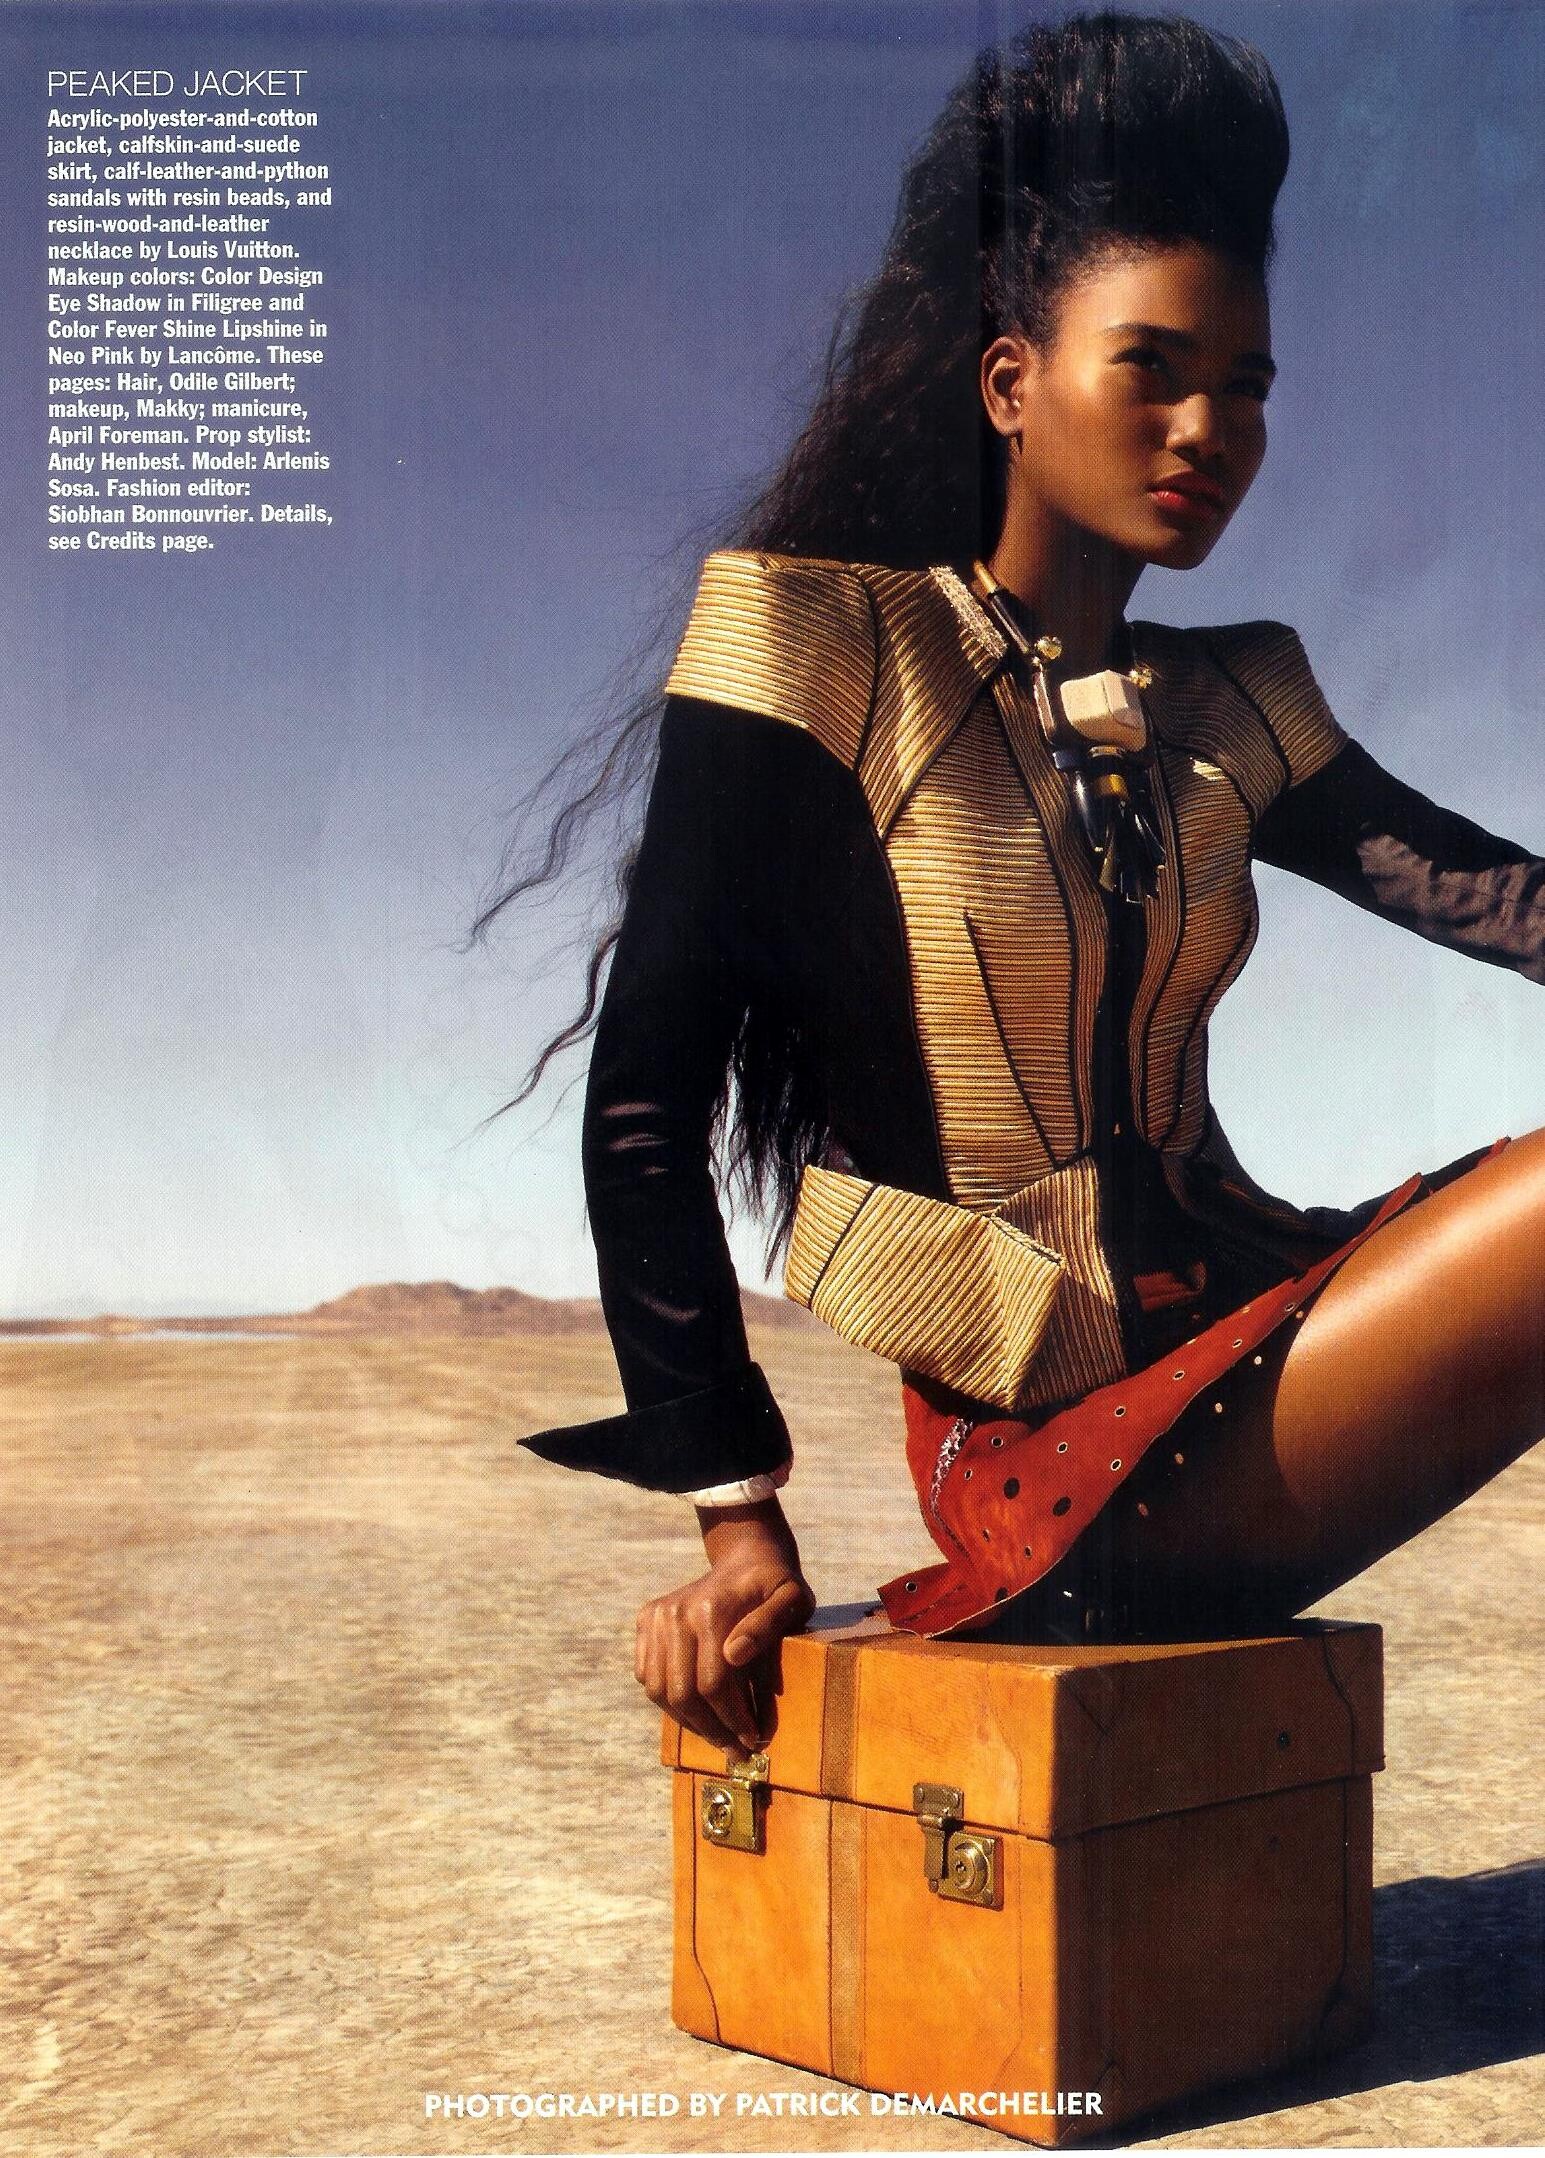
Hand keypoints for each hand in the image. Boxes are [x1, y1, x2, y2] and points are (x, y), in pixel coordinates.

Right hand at [635, 1500, 814, 1760]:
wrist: (746, 1560)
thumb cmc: (776, 1587)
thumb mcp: (791, 1599)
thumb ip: (767, 1625)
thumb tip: (734, 1655)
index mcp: (710, 1610)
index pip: (714, 1684)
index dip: (733, 1720)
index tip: (753, 1741)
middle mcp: (675, 1612)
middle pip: (683, 1693)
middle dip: (711, 1730)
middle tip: (736, 1751)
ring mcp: (657, 1616)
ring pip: (660, 1691)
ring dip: (689, 1722)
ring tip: (717, 1735)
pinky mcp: (647, 1620)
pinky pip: (648, 1677)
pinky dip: (669, 1702)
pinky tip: (698, 1711)